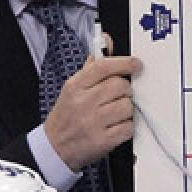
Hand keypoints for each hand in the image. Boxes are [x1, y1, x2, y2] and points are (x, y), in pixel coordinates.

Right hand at [44, 56, 141, 171]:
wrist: (55, 148)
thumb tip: (106, 43)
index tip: (136, 64)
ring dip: (126, 110)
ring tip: (115, 114)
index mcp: (75, 87)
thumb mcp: (72, 89)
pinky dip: (126, 127)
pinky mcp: (103, 141)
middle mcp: (84, 103)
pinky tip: (115, 127)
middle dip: (125, 90)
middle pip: (120, 86)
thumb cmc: (66, 117)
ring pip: (127, 106)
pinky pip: (128, 127)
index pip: (103, 67)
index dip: (124, 63)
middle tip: (119, 96)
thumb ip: (91, 68)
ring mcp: (93, 123)